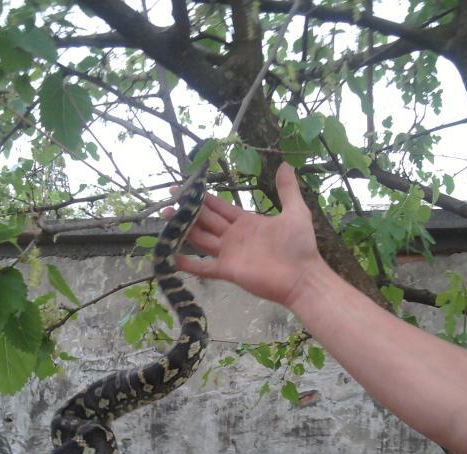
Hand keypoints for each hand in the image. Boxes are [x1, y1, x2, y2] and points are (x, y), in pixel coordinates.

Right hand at [164, 162, 323, 306]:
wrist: (303, 276)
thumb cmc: (300, 246)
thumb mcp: (295, 211)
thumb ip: (287, 189)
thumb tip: (284, 164)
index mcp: (246, 222)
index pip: (218, 207)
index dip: (202, 198)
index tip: (185, 188)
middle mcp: (233, 236)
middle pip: (205, 220)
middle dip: (186, 211)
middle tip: (168, 200)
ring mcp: (229, 254)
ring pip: (200, 239)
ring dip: (182, 230)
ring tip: (164, 218)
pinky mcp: (227, 271)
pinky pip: (203, 267)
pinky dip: (187, 262)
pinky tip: (170, 255)